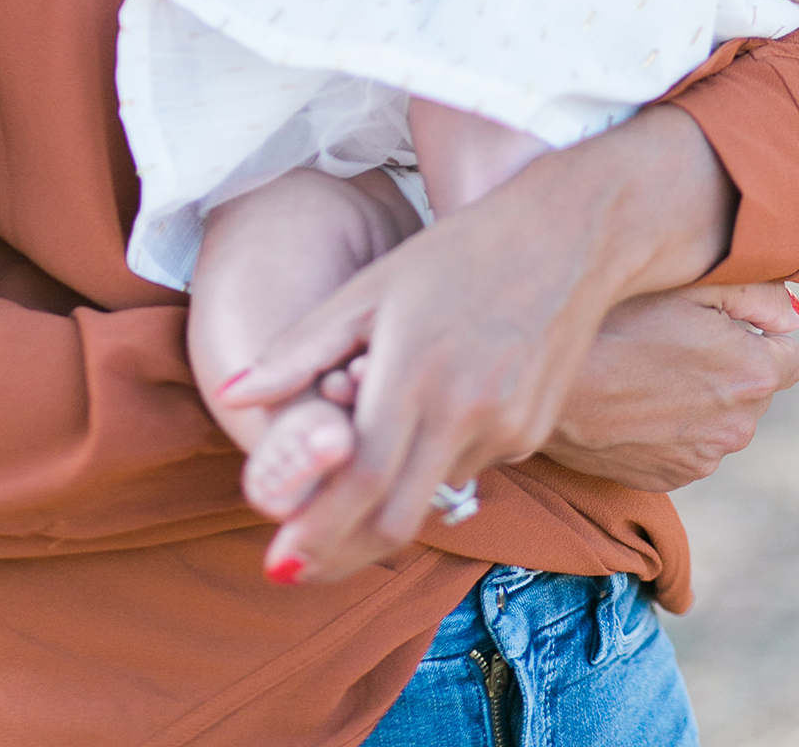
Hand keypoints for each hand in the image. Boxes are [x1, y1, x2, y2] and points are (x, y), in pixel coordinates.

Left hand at [219, 106, 736, 581]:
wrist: (568, 234)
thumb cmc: (457, 252)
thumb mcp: (370, 286)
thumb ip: (299, 349)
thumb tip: (229, 395)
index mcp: (415, 371)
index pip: (357, 482)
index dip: (315, 532)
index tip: (278, 564)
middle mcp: (466, 411)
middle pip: (394, 519)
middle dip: (343, 548)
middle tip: (301, 560)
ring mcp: (508, 427)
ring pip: (431, 494)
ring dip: (392, 491)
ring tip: (369, 444)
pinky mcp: (534, 433)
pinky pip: (469, 468)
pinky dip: (436, 460)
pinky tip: (430, 415)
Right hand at [542, 283, 798, 491]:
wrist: (548, 386)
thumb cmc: (614, 318)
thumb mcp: (689, 282)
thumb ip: (757, 294)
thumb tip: (796, 316)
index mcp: (754, 374)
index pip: (789, 355)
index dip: (755, 333)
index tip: (717, 322)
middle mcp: (740, 426)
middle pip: (754, 387)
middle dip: (728, 364)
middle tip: (672, 338)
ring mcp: (704, 458)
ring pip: (721, 418)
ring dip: (700, 396)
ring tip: (645, 368)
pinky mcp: (670, 479)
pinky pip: (689, 445)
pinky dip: (672, 424)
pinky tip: (632, 398)